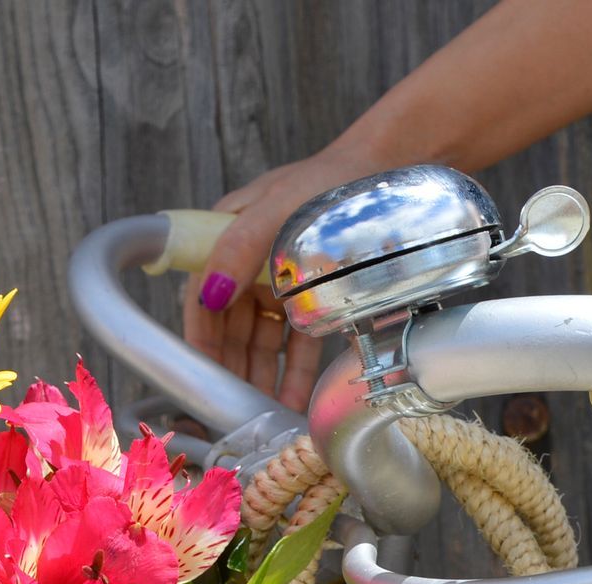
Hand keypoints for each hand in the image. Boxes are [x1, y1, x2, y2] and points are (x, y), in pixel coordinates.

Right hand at [180, 143, 385, 412]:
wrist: (392, 165)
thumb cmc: (331, 177)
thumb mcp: (278, 206)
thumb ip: (238, 248)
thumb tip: (207, 294)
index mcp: (228, 238)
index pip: (200, 299)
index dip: (199, 339)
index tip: (203, 377)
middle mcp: (249, 263)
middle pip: (230, 327)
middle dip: (232, 368)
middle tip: (237, 407)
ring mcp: (280, 280)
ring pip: (262, 340)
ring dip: (262, 376)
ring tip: (265, 411)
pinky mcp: (313, 294)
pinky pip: (296, 339)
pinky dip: (295, 369)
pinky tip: (295, 397)